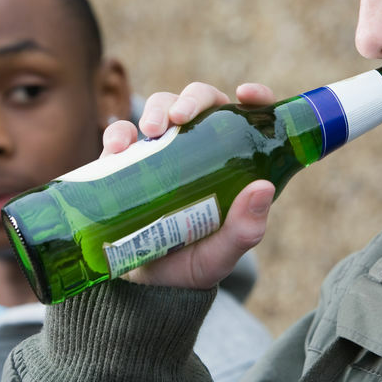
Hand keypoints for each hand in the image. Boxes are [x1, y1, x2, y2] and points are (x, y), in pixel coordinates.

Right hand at [100, 81, 276, 289]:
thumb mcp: (222, 254)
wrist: (144, 287)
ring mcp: (162, 151)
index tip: (245, 94)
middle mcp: (199, 148)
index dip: (254, 98)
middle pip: (201, 103)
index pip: (249, 119)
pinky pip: (122, 135)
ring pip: (161, 108)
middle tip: (180, 116)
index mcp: (233, 162)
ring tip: (150, 131)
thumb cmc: (193, 264)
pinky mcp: (129, 161)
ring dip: (156, 109)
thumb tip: (263, 189)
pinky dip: (119, 133)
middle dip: (190, 99)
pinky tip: (118, 147)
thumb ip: (245, 230)